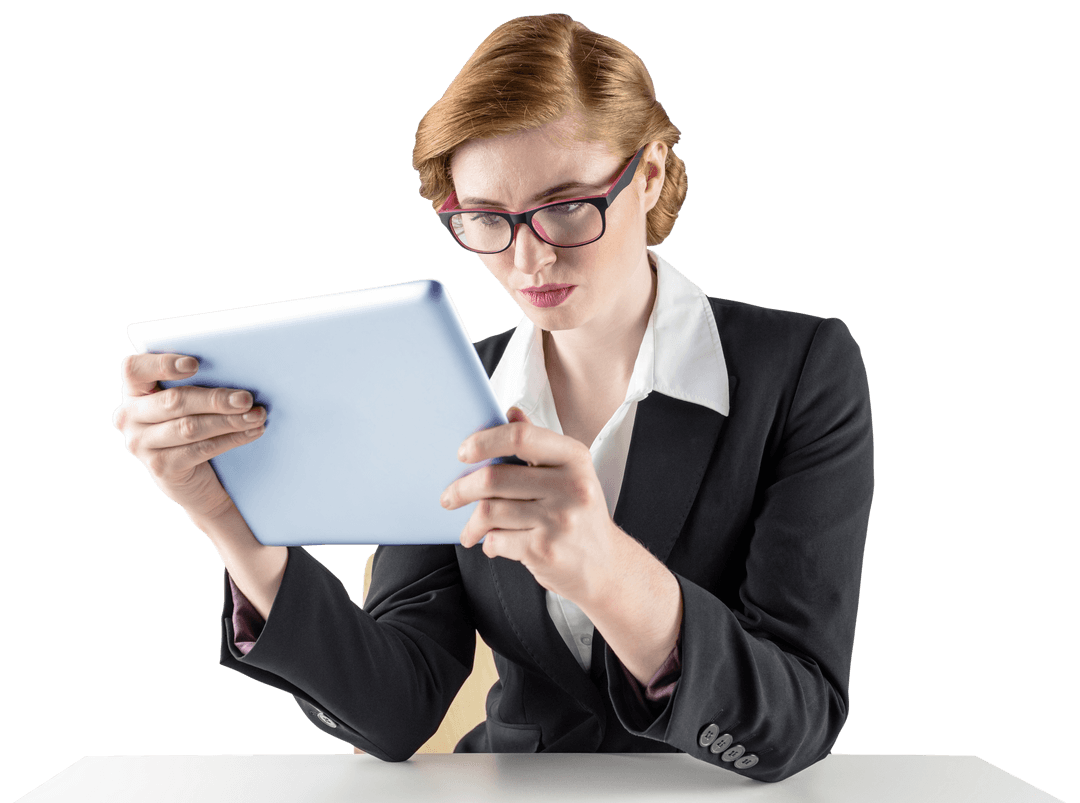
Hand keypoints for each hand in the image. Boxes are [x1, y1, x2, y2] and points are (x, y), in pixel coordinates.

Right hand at [112, 353, 266, 520]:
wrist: (195, 475)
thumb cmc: (195, 421)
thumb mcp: (190, 400)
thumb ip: (198, 382)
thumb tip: (237, 369)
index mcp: (134, 390)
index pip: (135, 370)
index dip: (162, 364)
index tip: (194, 364)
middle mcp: (129, 416)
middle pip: (173, 401)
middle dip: (214, 399)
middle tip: (246, 398)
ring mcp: (141, 444)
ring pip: (189, 427)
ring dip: (229, 421)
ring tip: (256, 415)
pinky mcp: (160, 467)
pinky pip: (199, 449)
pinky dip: (231, 439)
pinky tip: (252, 432)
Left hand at [441, 407, 619, 606]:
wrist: (607, 567)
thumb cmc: (580, 516)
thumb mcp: (570, 475)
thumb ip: (539, 445)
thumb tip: (511, 413)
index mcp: (574, 459)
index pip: (521, 437)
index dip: (485, 441)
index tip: (463, 453)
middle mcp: (571, 486)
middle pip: (495, 478)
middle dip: (461, 489)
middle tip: (449, 497)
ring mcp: (559, 520)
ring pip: (490, 511)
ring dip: (471, 523)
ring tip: (469, 530)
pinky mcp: (545, 550)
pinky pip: (497, 540)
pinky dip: (488, 543)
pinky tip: (494, 544)